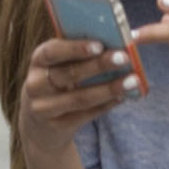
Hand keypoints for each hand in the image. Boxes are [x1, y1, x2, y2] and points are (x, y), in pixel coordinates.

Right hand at [16, 28, 137, 144]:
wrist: (39, 125)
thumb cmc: (56, 84)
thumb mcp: (57, 66)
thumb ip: (77, 54)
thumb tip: (113, 42)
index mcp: (38, 61)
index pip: (52, 51)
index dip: (75, 48)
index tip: (99, 45)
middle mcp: (36, 84)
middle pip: (69, 74)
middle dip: (99, 65)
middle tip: (124, 58)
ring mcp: (43, 108)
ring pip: (80, 98)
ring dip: (109, 89)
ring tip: (132, 81)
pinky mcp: (56, 126)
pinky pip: (85, 115)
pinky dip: (106, 105)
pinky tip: (122, 97)